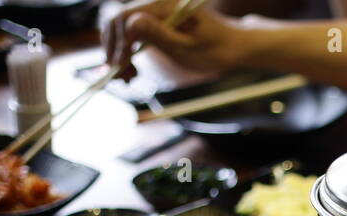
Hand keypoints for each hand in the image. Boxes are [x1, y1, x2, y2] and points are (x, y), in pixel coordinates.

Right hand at [103, 0, 248, 79]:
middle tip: (121, 77)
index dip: (119, 43)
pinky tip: (132, 68)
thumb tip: (131, 23)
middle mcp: (156, 3)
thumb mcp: (187, 48)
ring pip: (122, 27)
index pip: (126, 18)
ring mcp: (154, 11)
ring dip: (118, 51)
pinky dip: (127, 50)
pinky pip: (132, 32)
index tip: (121, 69)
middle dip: (114, 49)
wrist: (232, 46)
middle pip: (118, 20)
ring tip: (128, 76)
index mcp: (164, 5)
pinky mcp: (155, 21)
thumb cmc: (215, 49)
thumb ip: (159, 35)